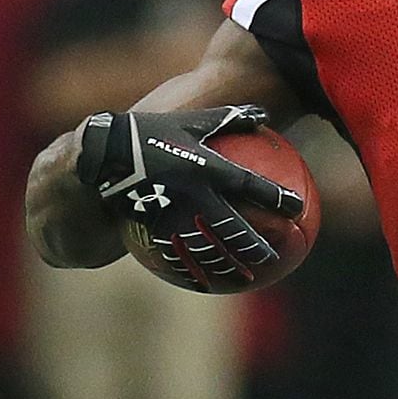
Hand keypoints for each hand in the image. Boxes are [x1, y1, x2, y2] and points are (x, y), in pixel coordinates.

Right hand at [75, 106, 303, 290]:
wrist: (100, 153)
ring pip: (205, 248)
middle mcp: (191, 193)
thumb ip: (227, 119)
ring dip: (227, 267)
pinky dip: (191, 272)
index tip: (298, 209)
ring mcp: (170, 213)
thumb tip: (262, 114)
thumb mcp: (189, 121)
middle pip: (231, 226)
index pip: (249, 184)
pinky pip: (175, 255)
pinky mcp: (151, 227)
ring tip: (246, 280)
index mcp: (204, 166)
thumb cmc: (150, 132)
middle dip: (254, 244)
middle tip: (274, 257)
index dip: (275, 197)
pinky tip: (204, 285)